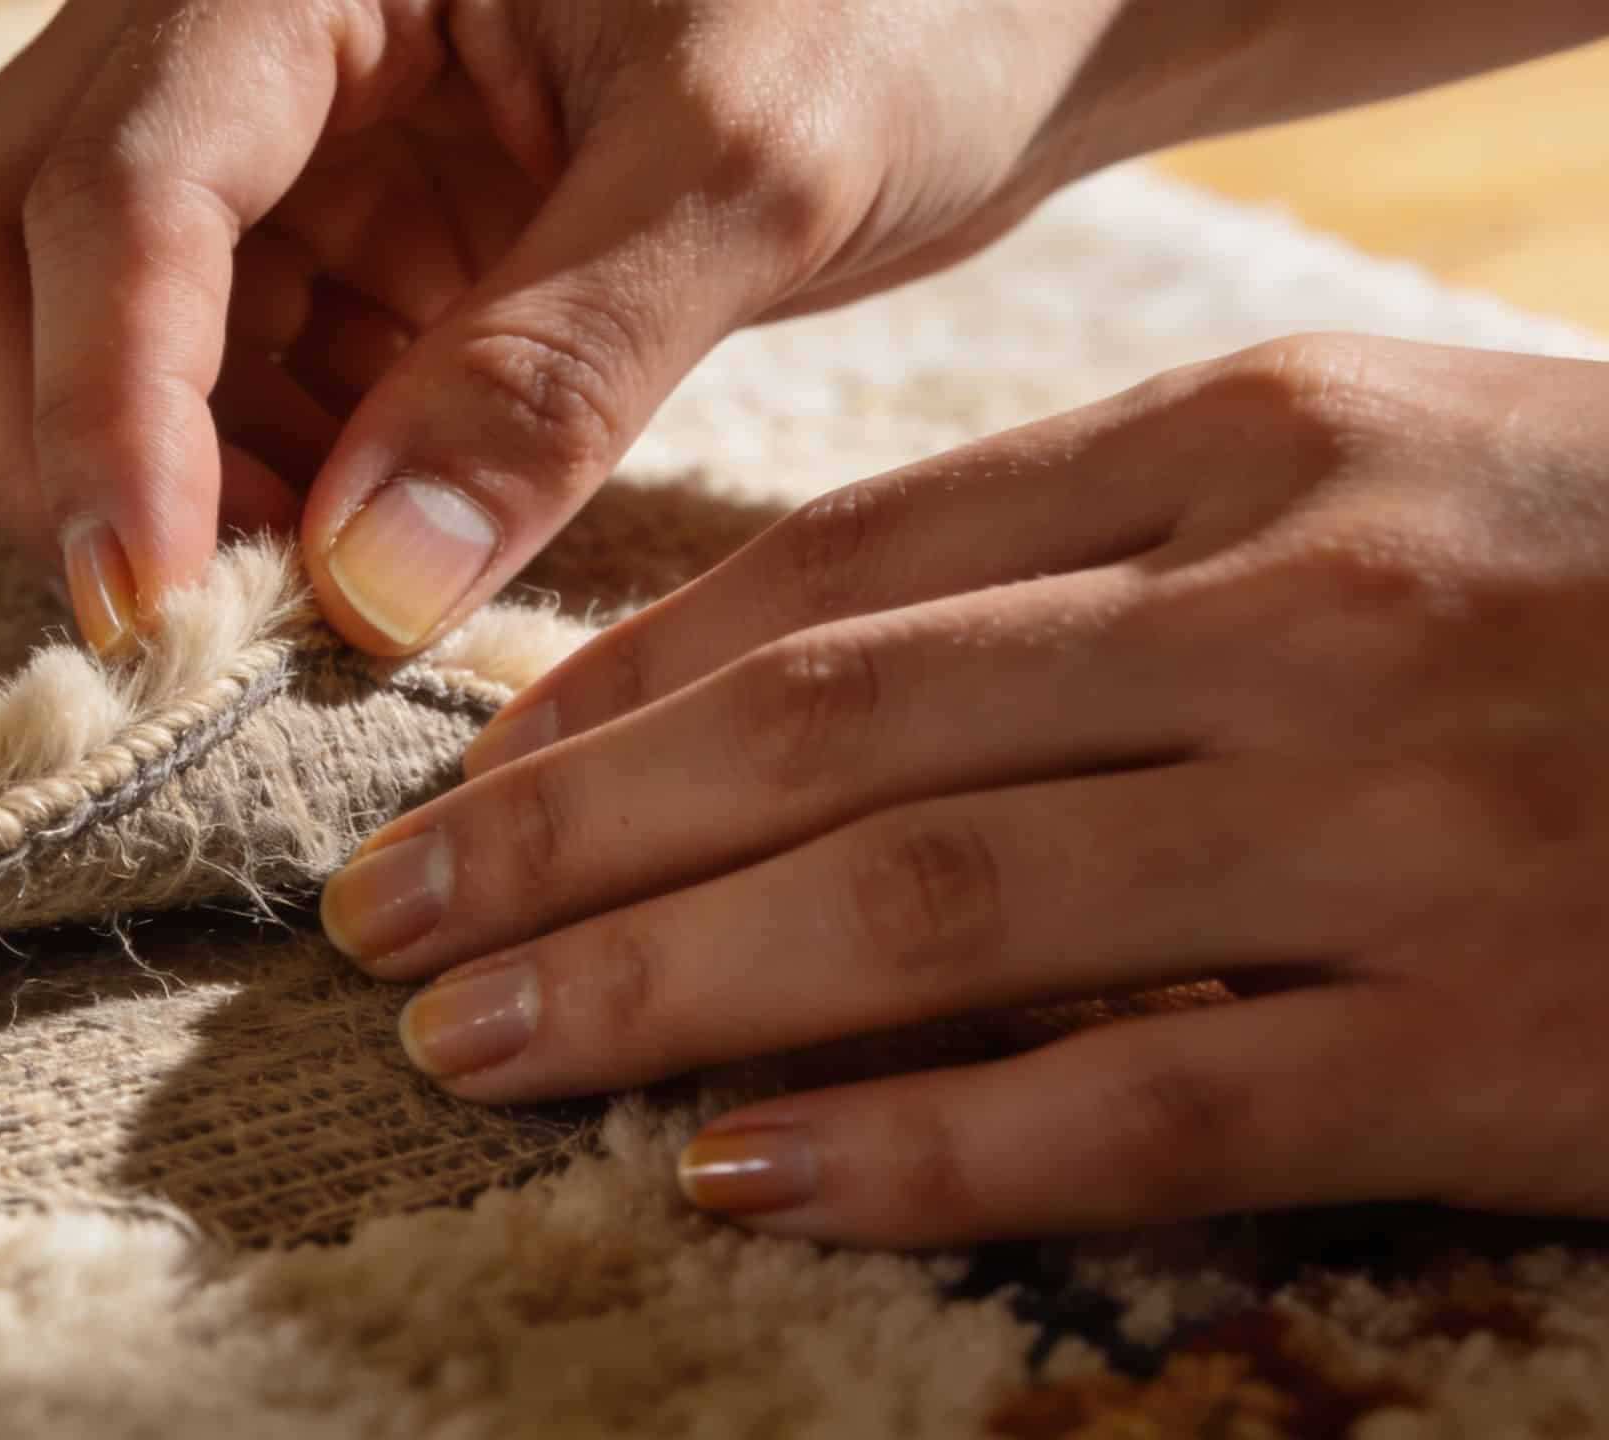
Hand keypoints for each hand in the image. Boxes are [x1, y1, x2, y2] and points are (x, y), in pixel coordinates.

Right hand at [0, 0, 1184, 657]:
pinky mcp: (328, 234)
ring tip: (307, 611)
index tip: (151, 607)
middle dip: (60, 445)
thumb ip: (554, 369)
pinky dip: (247, 495)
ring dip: (157, 493)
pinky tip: (350, 565)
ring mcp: (273, 137)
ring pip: (79, 332)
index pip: (125, 178)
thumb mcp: (751, 168)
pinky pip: (214, 384)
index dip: (106, 402)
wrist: (986, 4)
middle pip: (3, 237)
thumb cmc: (898, 8)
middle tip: (188, 625)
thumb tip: (362, 592)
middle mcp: (238, 24)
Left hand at [319, 335, 1608, 1245]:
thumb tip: (823, 665)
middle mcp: (1295, 604)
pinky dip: (915, 1142)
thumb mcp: (1388, 477)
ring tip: (469, 1043)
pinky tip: (735, 1173)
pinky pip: (1138, 1100)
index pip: (839, 558)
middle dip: (561, 833)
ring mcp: (1391, 817)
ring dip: (659, 982)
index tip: (465, 769)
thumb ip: (1116, 551)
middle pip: (825, 726)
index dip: (613, 678)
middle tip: (373, 920)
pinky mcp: (1494, 1036)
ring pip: (926, 904)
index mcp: (1256, 442)